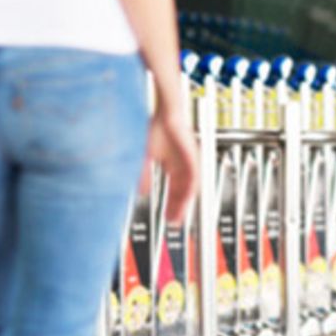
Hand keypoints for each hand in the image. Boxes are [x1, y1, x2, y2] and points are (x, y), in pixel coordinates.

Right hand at [140, 106, 197, 223]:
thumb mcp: (146, 157)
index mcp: (172, 165)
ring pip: (190, 188)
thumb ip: (143, 175)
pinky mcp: (194, 158)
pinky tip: (186, 200)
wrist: (166, 112)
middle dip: (178, 208)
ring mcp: (190, 162)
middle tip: (173, 223)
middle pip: (183, 192)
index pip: (174, 189)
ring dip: (185, 203)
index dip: (171, 204)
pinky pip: (195, 178)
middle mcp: (183, 166)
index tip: (167, 217)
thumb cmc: (155, 129)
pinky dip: (190, 190)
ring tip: (179, 217)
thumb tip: (140, 192)